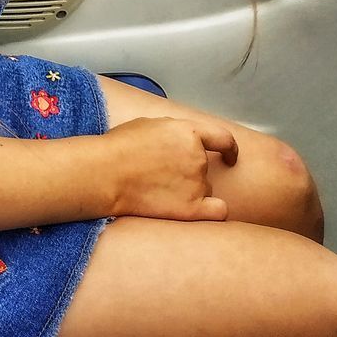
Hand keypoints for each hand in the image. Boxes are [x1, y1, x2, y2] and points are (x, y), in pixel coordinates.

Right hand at [102, 116, 237, 221]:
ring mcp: (196, 184)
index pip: (222, 138)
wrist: (106, 173)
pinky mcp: (191, 209)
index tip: (229, 155)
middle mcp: (197, 158)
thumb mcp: (149, 124)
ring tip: (158, 190)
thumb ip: (174, 131)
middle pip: (205, 167)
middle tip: (162, 175)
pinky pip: (217, 211)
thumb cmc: (120, 147)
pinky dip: (212, 211)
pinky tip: (198, 210)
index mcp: (188, 132)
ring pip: (203, 189)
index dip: (229, 148)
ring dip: (189, 190)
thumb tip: (181, 139)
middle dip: (189, 171)